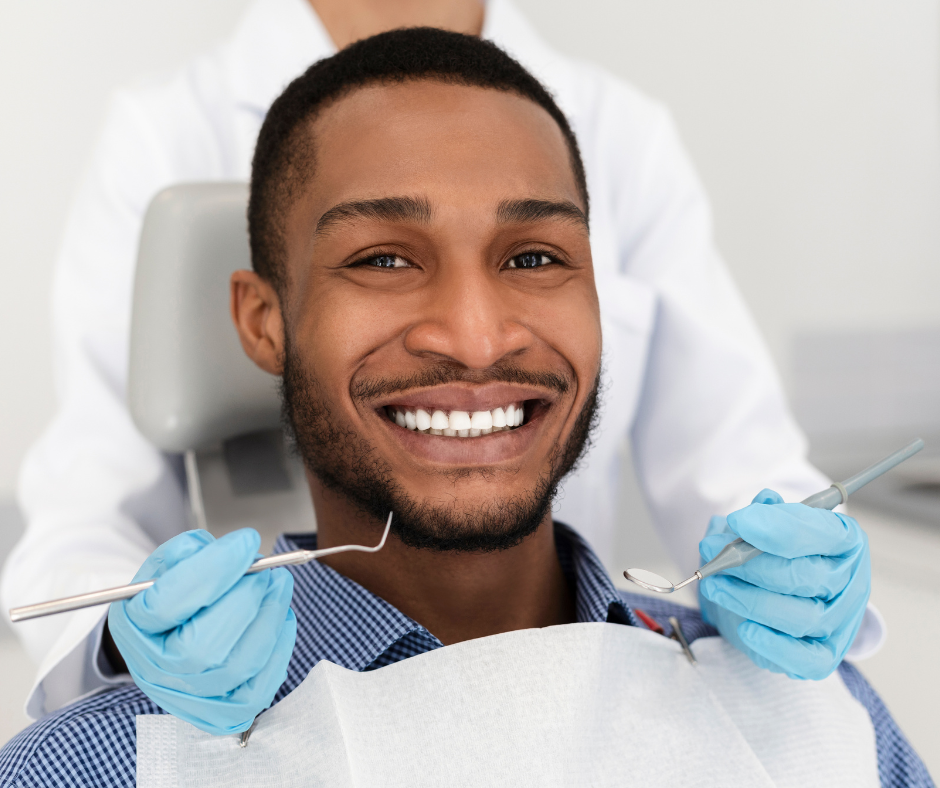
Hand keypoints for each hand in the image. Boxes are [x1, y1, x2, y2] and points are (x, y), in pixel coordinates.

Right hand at [108, 529, 295, 734]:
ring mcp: (187, 697)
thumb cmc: (171, 595)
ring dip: (268, 620)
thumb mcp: (167, 565)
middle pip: (202, 648)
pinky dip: (278, 650)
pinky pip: (258, 690)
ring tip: (278, 587)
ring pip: (236, 668)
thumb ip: (188, 553)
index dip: (214, 569)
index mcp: (134, 627)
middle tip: (268, 571)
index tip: (246, 541)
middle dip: (245, 600)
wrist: (170, 637)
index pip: (167, 604)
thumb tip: (230, 552)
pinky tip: (279, 619)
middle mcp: (154, 670)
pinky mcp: (222, 712)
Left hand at [698, 489, 869, 679]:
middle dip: (750, 564)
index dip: (778, 527)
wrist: (776, 593)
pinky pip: (807, 660)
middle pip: (805, 576)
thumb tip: (765, 501)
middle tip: (711, 552)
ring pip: (802, 616)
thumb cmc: (774, 553)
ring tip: (715, 585)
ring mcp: (841, 621)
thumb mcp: (768, 527)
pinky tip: (746, 629)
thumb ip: (765, 515)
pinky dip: (775, 646)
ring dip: (750, 600)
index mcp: (844, 540)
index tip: (737, 520)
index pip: (822, 532)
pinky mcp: (824, 654)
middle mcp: (851, 581)